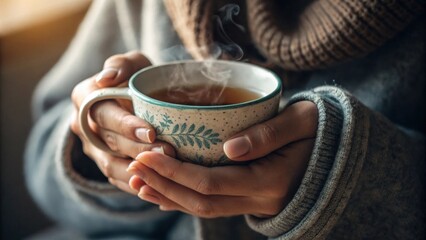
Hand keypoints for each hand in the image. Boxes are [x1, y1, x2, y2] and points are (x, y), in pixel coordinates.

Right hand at [70, 51, 174, 193]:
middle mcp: (83, 124)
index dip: (126, 124)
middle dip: (138, 148)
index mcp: (84, 96)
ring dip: (137, 168)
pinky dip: (132, 182)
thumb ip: (121, 65)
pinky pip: (115, 178)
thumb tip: (106, 78)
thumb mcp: (132, 63)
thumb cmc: (137, 77)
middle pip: (109, 140)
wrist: (137, 99)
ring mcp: (92, 146)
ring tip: (163, 169)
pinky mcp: (103, 162)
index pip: (103, 112)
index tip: (151, 131)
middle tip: (166, 151)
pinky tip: (153, 184)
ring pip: (111, 163)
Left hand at [127, 101, 317, 216]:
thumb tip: (230, 147)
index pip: (211, 182)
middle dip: (163, 185)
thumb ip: (268, 134)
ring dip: (168, 196)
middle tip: (133, 166)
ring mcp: (254, 204)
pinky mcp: (249, 200)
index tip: (147, 155)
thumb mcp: (301, 122)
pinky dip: (183, 200)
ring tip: (138, 181)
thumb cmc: (319, 130)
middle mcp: (260, 199)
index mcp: (271, 180)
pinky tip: (163, 193)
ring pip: (202, 208)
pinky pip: (211, 206)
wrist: (334, 154)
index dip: (175, 172)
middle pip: (200, 201)